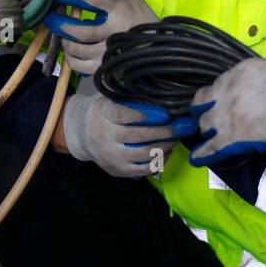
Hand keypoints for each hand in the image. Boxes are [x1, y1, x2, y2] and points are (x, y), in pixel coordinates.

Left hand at [44, 0, 156, 75]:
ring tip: (62, 35)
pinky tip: (71, 52)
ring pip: (79, 50)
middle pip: (81, 32)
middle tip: (50, 18)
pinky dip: (71, 60)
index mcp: (119, 9)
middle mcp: (114, 31)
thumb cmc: (141, 16)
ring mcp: (110, 52)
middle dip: (61, 25)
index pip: (92, 0)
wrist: (159, 46)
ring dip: (65, 42)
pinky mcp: (107, 67)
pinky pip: (81, 67)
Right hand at [62, 90, 196, 177]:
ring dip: (165, 146)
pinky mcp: (117, 171)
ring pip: (144, 154)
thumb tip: (163, 96)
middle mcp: (104, 137)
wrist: (82, 134)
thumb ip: (132, 98)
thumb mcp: (111, 98)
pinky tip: (168, 151)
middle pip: (138, 136)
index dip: (145, 115)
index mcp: (103, 114)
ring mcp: (110, 156)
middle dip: (164, 131)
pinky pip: (143, 170)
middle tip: (182, 126)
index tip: (165, 114)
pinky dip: (159, 161)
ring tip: (177, 137)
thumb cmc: (104, 112)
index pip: (123, 115)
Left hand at [186, 58, 265, 166]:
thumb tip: (261, 92)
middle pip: (204, 104)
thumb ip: (258, 82)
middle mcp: (227, 91)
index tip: (216, 103)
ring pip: (205, 125)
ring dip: (208, 131)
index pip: (216, 86)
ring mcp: (227, 113)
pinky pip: (212, 146)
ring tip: (208, 138)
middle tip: (210, 121)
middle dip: (206, 113)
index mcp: (238, 73)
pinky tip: (197, 158)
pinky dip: (203, 153)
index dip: (215, 97)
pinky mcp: (233, 136)